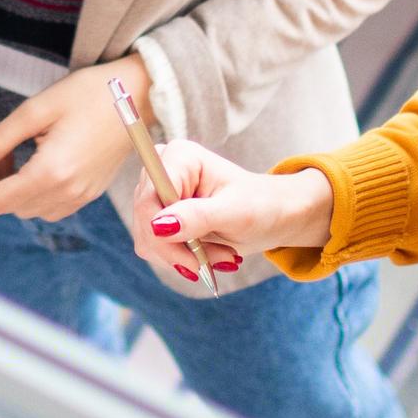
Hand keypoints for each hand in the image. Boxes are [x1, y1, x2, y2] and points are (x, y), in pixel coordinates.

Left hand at [0, 61, 143, 221]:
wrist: (140, 93)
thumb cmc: (90, 92)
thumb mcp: (36, 109)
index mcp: (53, 173)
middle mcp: (68, 192)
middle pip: (9, 207)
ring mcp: (82, 196)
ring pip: (27, 209)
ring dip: (6, 190)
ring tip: (3, 154)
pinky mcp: (90, 192)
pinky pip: (49, 205)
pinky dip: (29, 192)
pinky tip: (28, 163)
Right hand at [144, 139, 334, 272]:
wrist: (272, 215)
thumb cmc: (260, 206)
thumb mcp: (235, 213)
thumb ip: (197, 217)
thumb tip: (158, 225)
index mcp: (178, 156)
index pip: (149, 201)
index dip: (164, 235)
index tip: (195, 261)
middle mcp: (161, 170)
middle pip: (145, 222)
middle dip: (181, 250)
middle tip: (222, 258)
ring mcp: (156, 193)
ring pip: (148, 240)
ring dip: (184, 257)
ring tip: (221, 255)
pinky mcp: (158, 214)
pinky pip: (154, 247)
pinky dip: (182, 258)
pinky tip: (208, 254)